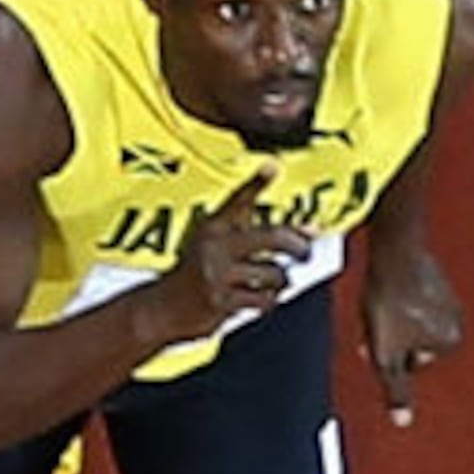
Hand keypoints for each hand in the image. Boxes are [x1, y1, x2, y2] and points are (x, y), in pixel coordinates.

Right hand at [153, 172, 308, 340]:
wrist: (163, 308)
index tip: (272, 165)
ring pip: (273, 273)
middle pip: (271, 237)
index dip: (257, 183)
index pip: (239, 200)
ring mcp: (217, 274)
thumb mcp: (220, 244)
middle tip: (305, 252)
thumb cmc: (199, 273)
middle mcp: (214, 246)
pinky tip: (258, 299)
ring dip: (280, 281)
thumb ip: (261, 234)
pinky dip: (268, 300)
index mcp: (213, 227)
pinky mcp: (221, 301)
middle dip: (297, 245)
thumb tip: (310, 230)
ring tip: (270, 282)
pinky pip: (264, 299)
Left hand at [360, 242, 462, 425]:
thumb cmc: (390, 302)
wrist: (392, 251)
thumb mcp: (386, 356)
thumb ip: (396, 390)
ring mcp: (446, 294)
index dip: (388, 353)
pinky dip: (395, 295)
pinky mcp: (431, 274)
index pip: (411, 362)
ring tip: (379, 301)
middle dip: (390, 335)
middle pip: (410, 340)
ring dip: (391, 315)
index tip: (382, 336)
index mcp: (452, 341)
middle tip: (377, 319)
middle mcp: (457, 318)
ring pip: (408, 318)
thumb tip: (403, 421)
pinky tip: (385, 285)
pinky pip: (409, 295)